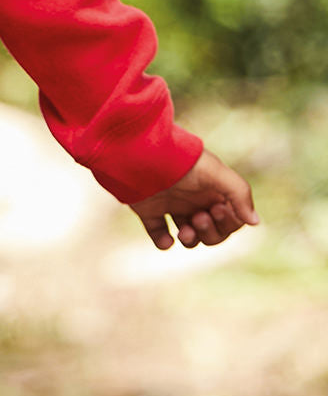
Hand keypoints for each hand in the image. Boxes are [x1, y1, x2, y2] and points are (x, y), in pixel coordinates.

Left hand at [129, 150, 258, 249]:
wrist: (139, 153)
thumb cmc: (181, 161)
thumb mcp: (216, 172)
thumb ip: (239, 194)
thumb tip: (255, 222)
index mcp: (212, 189)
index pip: (231, 219)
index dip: (228, 222)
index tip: (216, 209)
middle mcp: (193, 198)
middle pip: (212, 232)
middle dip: (210, 232)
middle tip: (197, 217)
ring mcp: (171, 204)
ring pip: (189, 236)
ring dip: (191, 240)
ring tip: (183, 231)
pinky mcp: (149, 210)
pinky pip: (160, 235)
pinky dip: (163, 242)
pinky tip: (166, 239)